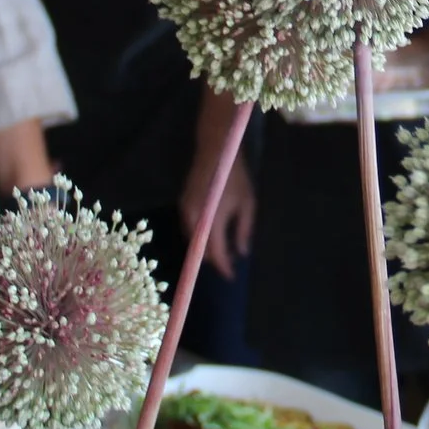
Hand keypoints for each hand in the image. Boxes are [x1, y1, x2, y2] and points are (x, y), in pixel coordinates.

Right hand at [182, 154, 254, 278]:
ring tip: (224, 251)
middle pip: (201, 251)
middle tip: (230, 263)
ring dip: (206, 249)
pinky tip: (213, 236)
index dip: (223, 267)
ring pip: (193, 242)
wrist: (214, 152)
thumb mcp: (247, 204)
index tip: (231, 276)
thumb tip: (242, 252)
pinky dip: (200, 238)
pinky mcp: (181, 205)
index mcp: (212, 219)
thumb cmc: (235, 177)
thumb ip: (243, 230)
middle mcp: (194, 219)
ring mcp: (185, 212)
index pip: (216, 252)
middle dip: (215, 260)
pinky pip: (189, 230)